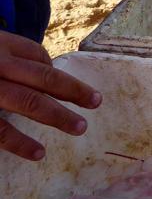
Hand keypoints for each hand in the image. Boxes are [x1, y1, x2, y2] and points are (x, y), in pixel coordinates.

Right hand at [0, 32, 101, 159]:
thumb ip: (16, 56)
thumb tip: (50, 70)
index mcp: (1, 45)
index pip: (38, 57)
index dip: (60, 74)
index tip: (85, 94)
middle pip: (42, 77)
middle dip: (72, 91)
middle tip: (95, 103)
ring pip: (27, 101)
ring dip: (57, 116)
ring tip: (79, 128)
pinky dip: (19, 143)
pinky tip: (38, 153)